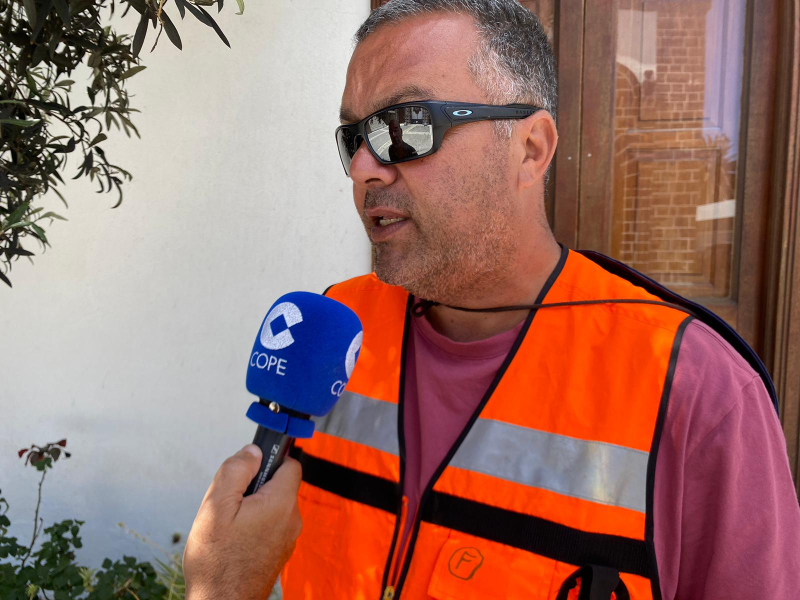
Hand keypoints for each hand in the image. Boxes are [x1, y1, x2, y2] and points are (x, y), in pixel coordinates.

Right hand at [183, 445, 301, 599]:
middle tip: (229, 503)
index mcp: (281, 504)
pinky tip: (234, 540)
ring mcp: (287, 538)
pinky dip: (254, 525)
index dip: (270, 458)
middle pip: (279, 485)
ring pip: (273, 506)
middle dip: (255, 486)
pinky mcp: (279, 552)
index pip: (290, 464)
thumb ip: (236, 471)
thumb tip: (253, 451)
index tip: (250, 465)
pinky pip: (270, 525)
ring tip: (228, 526)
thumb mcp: (216, 506)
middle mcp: (291, 520)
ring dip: (253, 507)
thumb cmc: (217, 562)